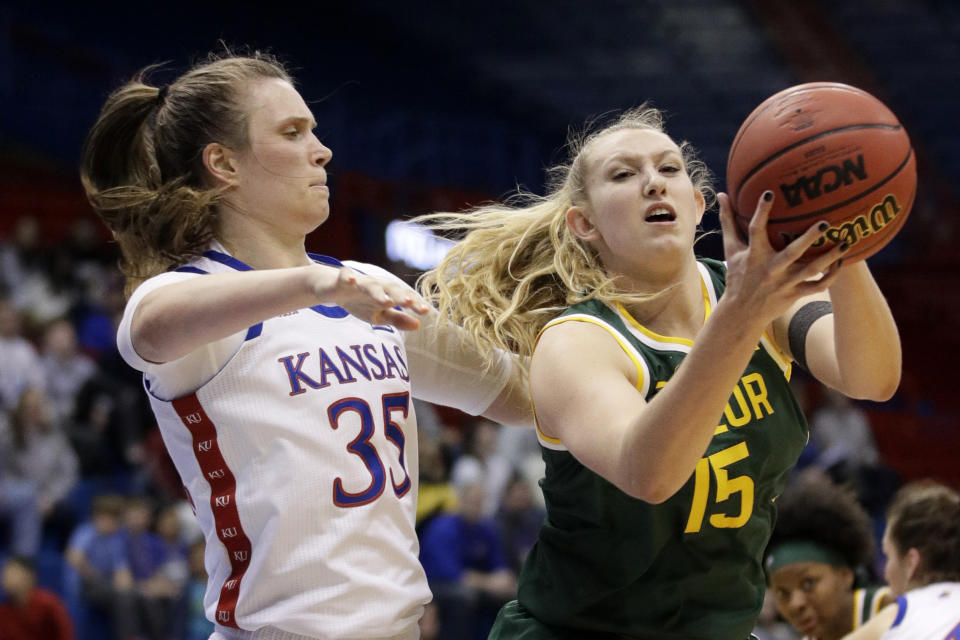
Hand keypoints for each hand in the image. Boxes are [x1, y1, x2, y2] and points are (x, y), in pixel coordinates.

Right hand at [311, 266, 430, 329]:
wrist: (333, 289)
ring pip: (370, 285)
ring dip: (378, 291)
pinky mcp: (342, 279)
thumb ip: (398, 319)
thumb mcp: (379, 315)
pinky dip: (348, 277)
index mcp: (387, 294)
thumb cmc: (360, 302)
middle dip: (400, 295)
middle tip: (410, 303)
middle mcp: (376, 286)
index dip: (415, 304)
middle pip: (390, 288)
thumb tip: (419, 325)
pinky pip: (345, 276)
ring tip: (386, 301)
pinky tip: (351, 280)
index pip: (404, 297)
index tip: (426, 312)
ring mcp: (359, 282)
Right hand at [717, 190, 845, 327]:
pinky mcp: (794, 294)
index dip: (761, 212)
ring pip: (810, 270)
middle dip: (809, 238)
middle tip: (825, 223)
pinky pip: (817, 287)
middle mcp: (770, 269)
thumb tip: (722, 194)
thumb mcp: (731, 249)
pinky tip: (840, 262)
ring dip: (829, 257)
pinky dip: (831, 276)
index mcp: (754, 255)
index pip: (755, 230)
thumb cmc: (738, 275)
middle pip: (792, 252)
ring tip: (846, 242)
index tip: (769, 193)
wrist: (742, 312)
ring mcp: (784, 283)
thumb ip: (729, 221)